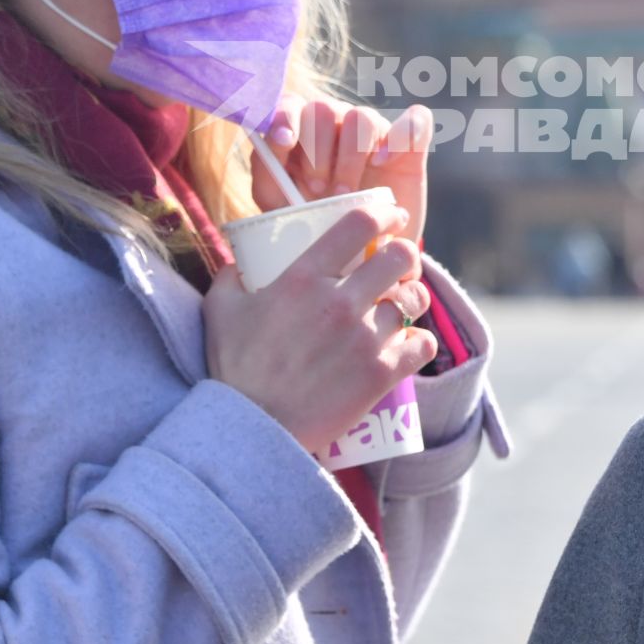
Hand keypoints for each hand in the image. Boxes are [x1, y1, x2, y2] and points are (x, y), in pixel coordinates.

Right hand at [202, 201, 438, 454]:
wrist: (254, 430)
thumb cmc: (235, 370)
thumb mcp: (221, 311)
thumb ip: (231, 276)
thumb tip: (239, 260)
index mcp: (302, 278)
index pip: (357, 224)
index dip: (383, 214)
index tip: (391, 216)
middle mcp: (339, 302)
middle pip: (399, 256)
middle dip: (405, 254)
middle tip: (400, 263)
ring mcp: (363, 338)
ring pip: (414, 300)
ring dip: (413, 298)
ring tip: (405, 304)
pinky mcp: (380, 373)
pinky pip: (423, 344)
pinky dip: (420, 342)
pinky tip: (410, 344)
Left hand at [252, 95, 433, 248]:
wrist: (363, 252)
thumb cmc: (315, 223)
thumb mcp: (282, 207)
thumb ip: (267, 175)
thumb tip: (265, 144)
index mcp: (301, 131)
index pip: (289, 105)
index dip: (285, 117)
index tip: (283, 142)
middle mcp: (336, 123)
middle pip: (323, 109)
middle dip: (317, 152)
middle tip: (318, 191)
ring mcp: (373, 132)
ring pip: (361, 117)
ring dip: (351, 156)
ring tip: (349, 194)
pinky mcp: (408, 145)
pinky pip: (414, 121)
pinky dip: (400, 136)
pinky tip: (384, 163)